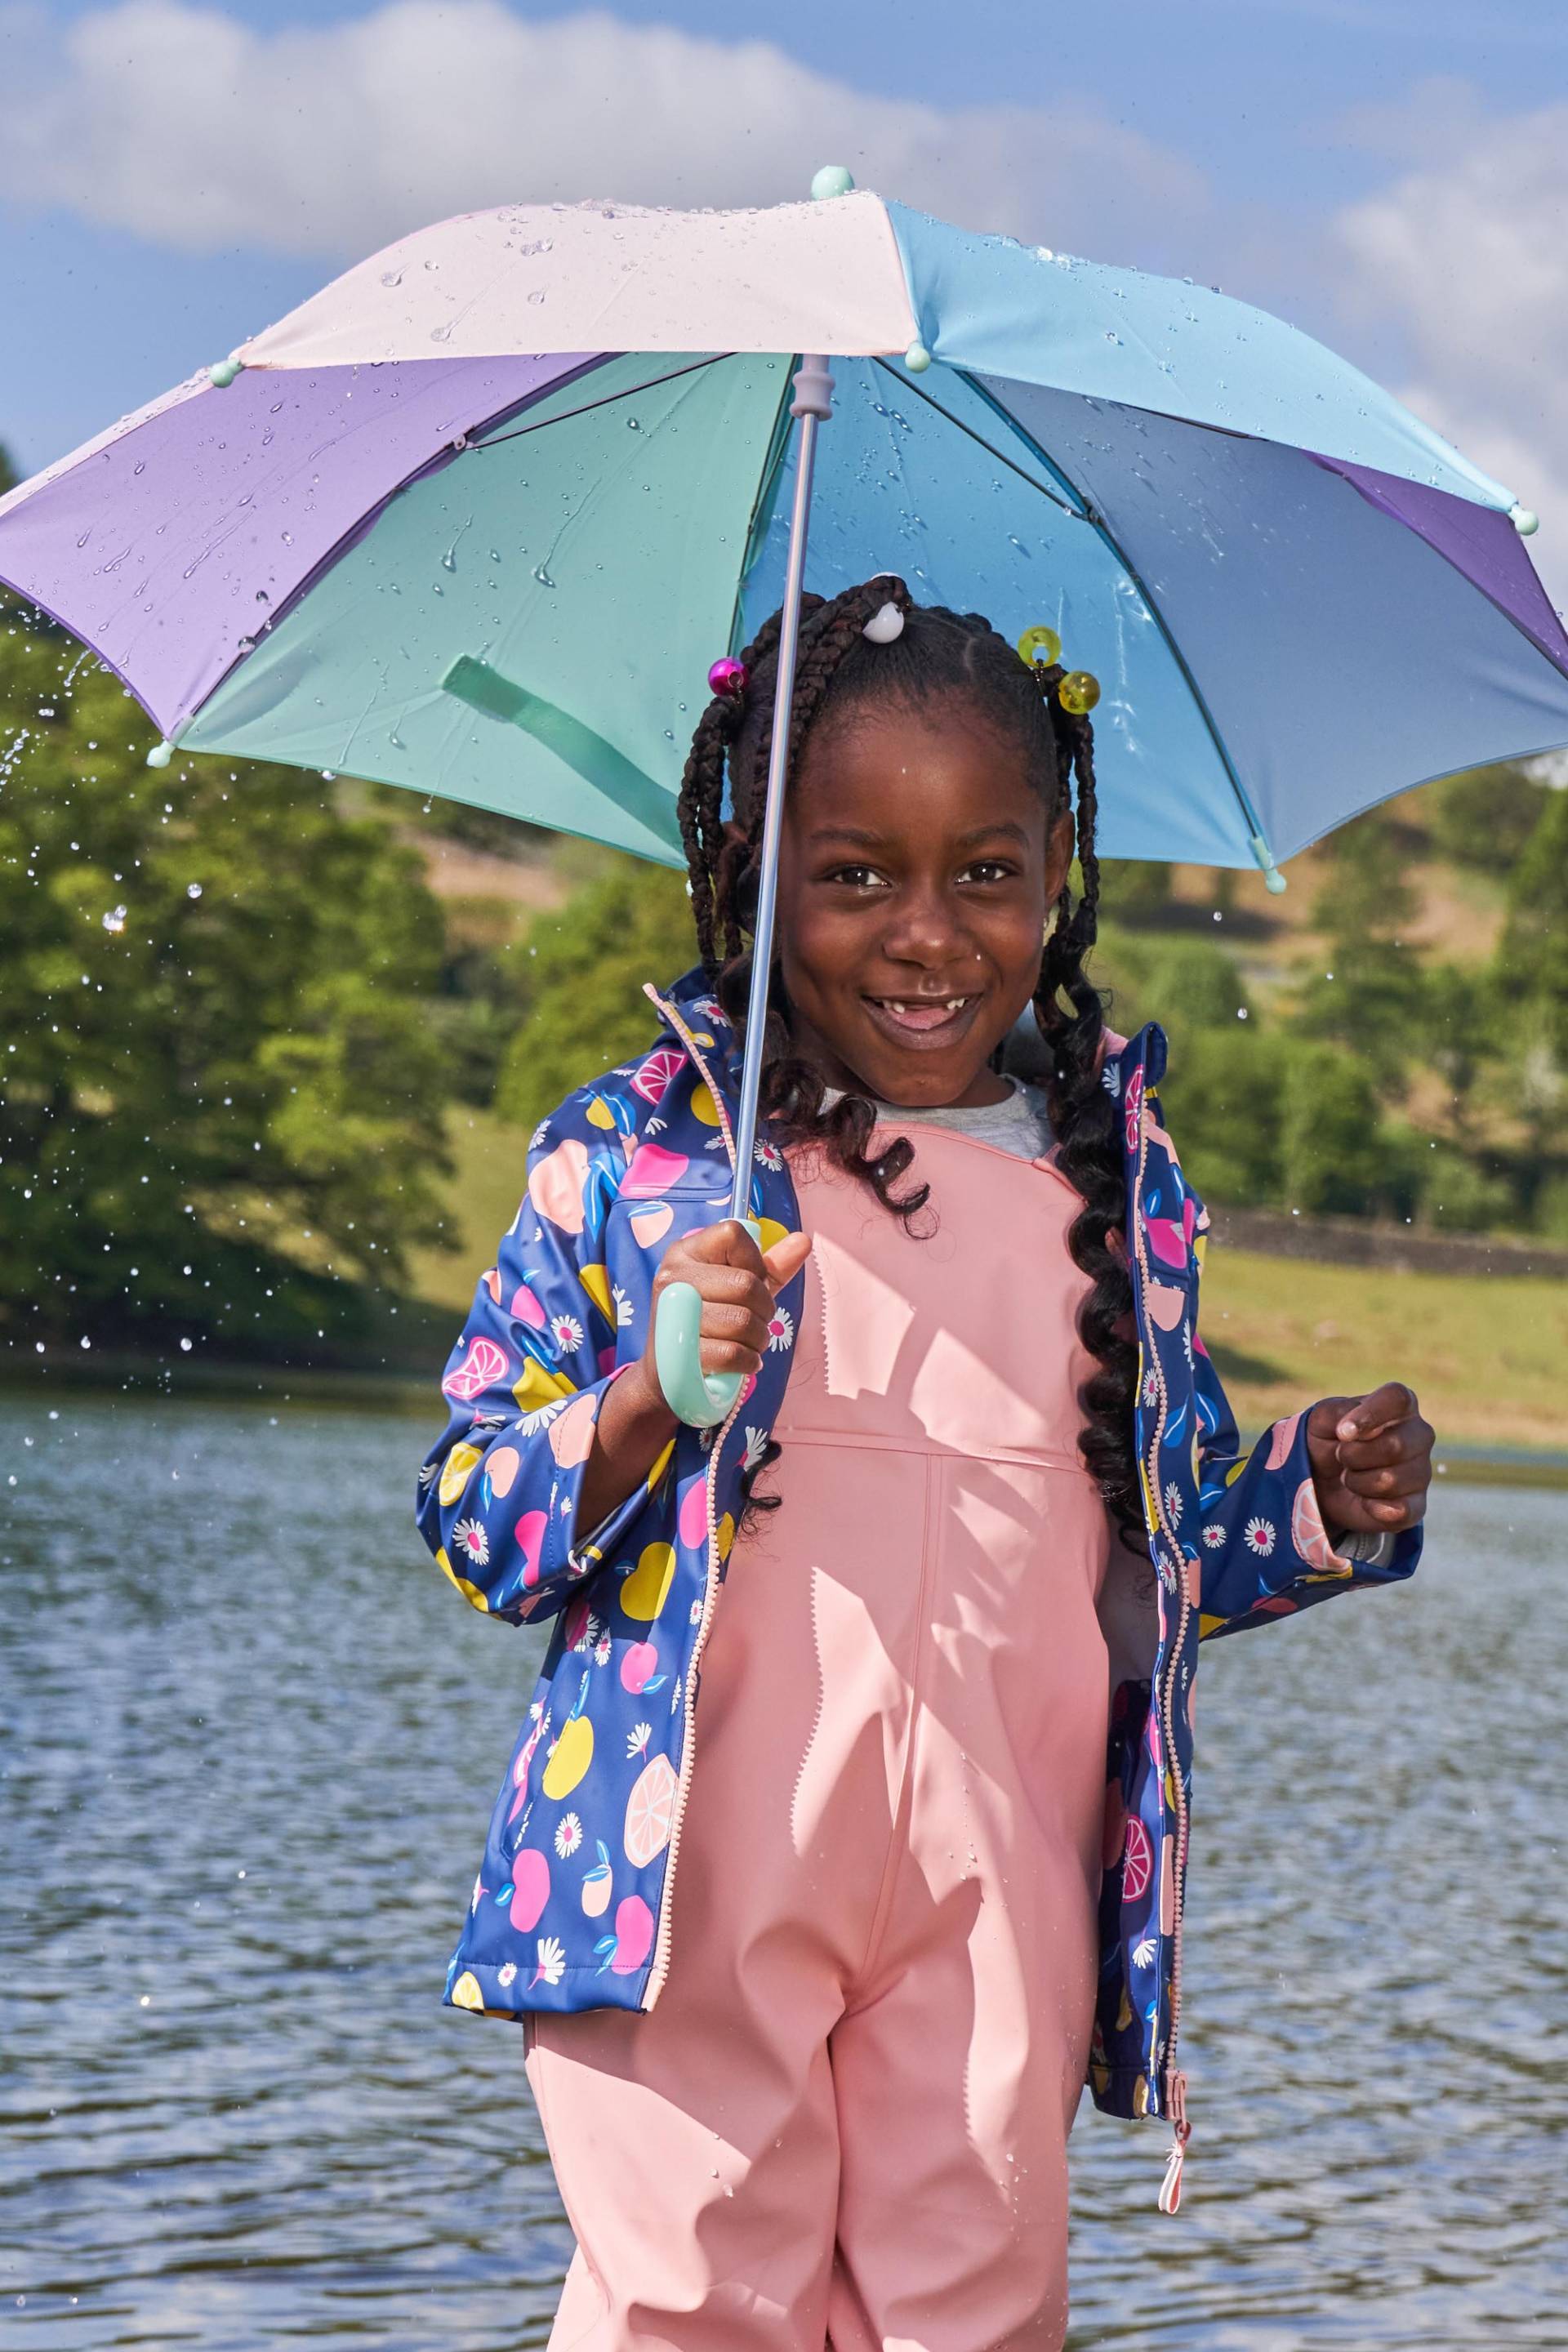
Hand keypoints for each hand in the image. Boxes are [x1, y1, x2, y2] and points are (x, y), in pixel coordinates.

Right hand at [633, 1217, 811, 1402]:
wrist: (669, 1369)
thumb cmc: (710, 1319)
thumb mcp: (739, 1286)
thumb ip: (772, 1266)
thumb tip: (803, 1241)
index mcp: (686, 1252)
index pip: (733, 1235)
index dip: (755, 1261)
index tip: (751, 1282)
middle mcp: (673, 1277)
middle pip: (745, 1284)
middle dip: (765, 1308)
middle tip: (758, 1320)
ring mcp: (672, 1315)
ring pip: (742, 1321)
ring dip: (759, 1338)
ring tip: (750, 1341)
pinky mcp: (678, 1352)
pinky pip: (732, 1353)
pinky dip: (749, 1361)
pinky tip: (745, 1360)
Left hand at [1306, 1382, 1433, 1536]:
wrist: (1322, 1482)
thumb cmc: (1327, 1441)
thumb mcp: (1321, 1419)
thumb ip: (1336, 1413)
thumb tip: (1351, 1431)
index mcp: (1399, 1405)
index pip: (1397, 1398)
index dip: (1370, 1414)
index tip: (1343, 1432)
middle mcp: (1418, 1434)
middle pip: (1395, 1445)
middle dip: (1354, 1456)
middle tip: (1341, 1457)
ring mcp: (1422, 1471)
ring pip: (1391, 1481)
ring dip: (1357, 1482)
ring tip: (1351, 1477)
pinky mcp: (1417, 1504)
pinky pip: (1399, 1510)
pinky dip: (1370, 1507)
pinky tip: (1363, 1500)